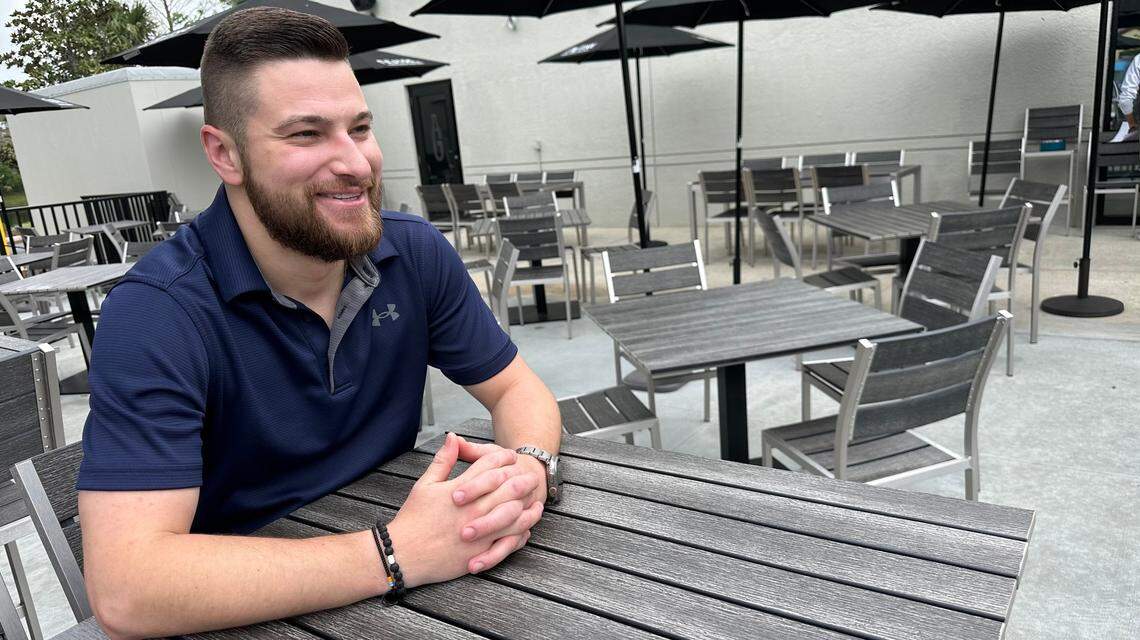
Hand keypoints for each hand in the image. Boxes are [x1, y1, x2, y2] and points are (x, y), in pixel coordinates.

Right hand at [385, 433, 542, 588]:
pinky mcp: (479, 552)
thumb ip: (443, 460)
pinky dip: (519, 534)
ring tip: (536, 501)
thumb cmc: (413, 519)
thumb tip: (453, 437)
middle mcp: (472, 508)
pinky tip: (526, 529)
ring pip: (513, 516)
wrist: (402, 554)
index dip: (503, 458)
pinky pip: (507, 541)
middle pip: (506, 488)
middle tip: (532, 475)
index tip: (511, 456)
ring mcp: (478, 531)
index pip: (489, 466)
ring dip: (527, 507)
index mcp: (460, 489)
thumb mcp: (425, 485)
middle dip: (521, 479)